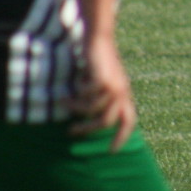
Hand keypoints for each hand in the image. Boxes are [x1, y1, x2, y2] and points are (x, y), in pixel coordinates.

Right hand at [67, 37, 136, 152]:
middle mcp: (122, 92)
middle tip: (70, 132)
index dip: (121, 137)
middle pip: (106, 122)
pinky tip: (72, 85)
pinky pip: (85, 95)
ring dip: (74, 108)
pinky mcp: (103, 79)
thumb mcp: (102, 83)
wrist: (100, 38)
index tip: (111, 152)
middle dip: (87, 129)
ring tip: (62, 102)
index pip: (128, 121)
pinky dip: (76, 93)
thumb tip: (87, 119)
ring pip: (92, 109)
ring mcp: (114, 85)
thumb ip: (100, 99)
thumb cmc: (98, 62)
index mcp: (125, 95)